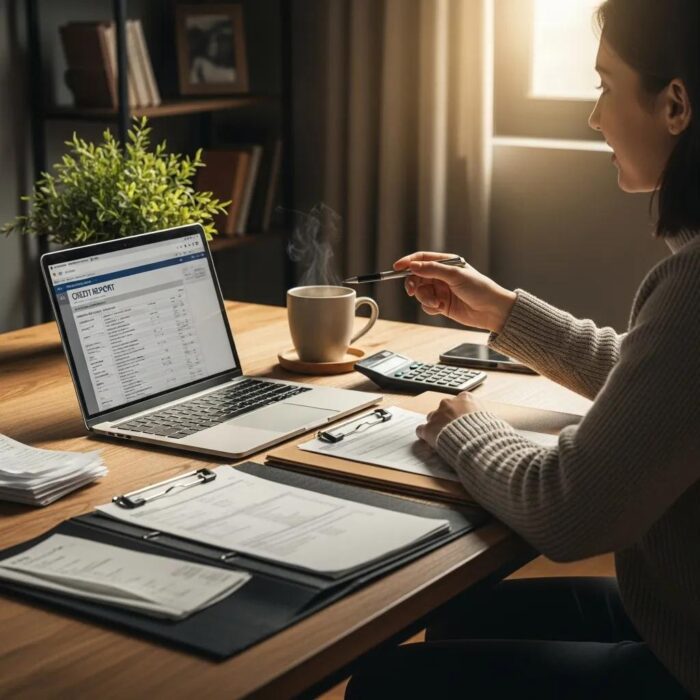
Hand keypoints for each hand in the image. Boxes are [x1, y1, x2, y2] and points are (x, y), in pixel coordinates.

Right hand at [394, 252, 516, 332]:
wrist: (492, 310)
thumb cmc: (480, 288)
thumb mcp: (455, 275)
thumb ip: (432, 270)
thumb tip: (413, 266)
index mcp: (446, 263)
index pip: (422, 259)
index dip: (408, 262)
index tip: (397, 267)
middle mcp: (442, 276)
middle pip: (417, 276)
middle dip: (413, 284)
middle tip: (412, 291)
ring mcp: (441, 290)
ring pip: (421, 292)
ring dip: (425, 298)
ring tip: (436, 303)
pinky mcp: (441, 305)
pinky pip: (426, 305)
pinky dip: (430, 307)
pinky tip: (440, 308)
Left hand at [416, 392, 485, 448]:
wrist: (477, 442)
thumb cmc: (488, 432)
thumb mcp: (491, 418)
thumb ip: (484, 416)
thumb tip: (490, 423)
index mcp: (465, 398)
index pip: (459, 401)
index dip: (460, 412)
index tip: (463, 421)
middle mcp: (449, 403)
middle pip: (444, 408)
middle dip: (447, 418)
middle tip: (453, 431)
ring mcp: (437, 415)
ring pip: (432, 418)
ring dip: (436, 426)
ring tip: (443, 437)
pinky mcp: (428, 428)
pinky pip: (421, 430)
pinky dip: (425, 435)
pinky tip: (430, 442)